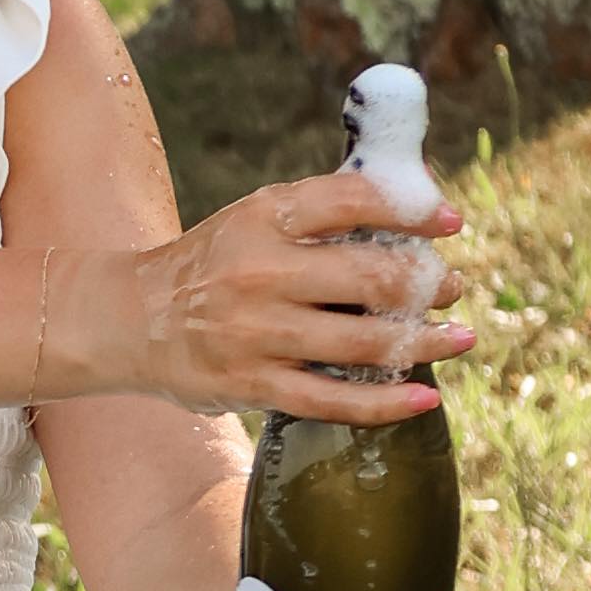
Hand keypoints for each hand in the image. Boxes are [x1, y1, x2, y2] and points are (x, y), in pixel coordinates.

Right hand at [74, 165, 474, 422]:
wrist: (132, 319)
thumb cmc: (213, 265)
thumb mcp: (256, 218)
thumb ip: (327, 209)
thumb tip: (420, 188)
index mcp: (263, 217)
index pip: (353, 200)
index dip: (414, 209)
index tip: (449, 223)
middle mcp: (260, 273)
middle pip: (370, 278)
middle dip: (428, 284)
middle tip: (451, 287)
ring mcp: (257, 334)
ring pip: (362, 342)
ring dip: (425, 341)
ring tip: (457, 337)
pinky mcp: (254, 385)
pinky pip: (333, 400)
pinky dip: (386, 403)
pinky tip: (424, 398)